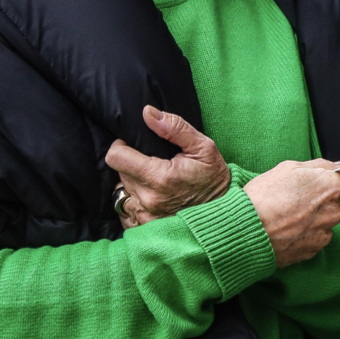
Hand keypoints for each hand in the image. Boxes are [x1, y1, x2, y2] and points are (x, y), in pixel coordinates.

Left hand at [105, 106, 230, 228]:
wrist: (223, 211)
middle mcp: (148, 199)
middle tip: (151, 160)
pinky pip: (125, 209)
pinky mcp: (145, 225)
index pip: (116, 157)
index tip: (133, 144)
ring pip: (121, 189)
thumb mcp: (202, 146)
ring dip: (131, 180)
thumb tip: (147, 113)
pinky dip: (133, 199)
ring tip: (152, 177)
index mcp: (159, 177)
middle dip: (130, 162)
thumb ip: (174, 127)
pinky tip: (150, 194)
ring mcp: (145, 215)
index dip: (121, 146)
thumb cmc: (213, 176)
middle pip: (118, 171)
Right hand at [243, 160, 339, 267]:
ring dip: (315, 216)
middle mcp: (334, 211)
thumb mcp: (290, 168)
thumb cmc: (265, 195)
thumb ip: (321, 166)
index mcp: (331, 187)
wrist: (246, 231)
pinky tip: (287, 226)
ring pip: (327, 220)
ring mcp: (325, 233)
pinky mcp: (314, 251)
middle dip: (326, 198)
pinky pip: (316, 236)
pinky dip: (306, 232)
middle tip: (300, 195)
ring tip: (289, 212)